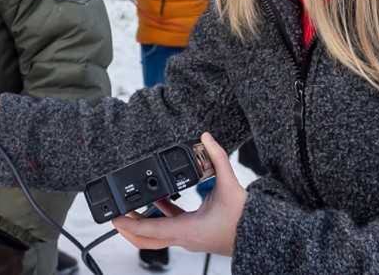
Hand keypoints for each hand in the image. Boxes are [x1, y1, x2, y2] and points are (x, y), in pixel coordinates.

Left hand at [110, 133, 245, 256]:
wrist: (262, 234)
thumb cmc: (247, 218)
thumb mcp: (230, 184)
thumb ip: (218, 158)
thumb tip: (207, 137)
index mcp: (189, 230)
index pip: (152, 231)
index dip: (131, 224)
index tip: (115, 218)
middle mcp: (186, 238)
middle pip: (149, 240)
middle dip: (129, 229)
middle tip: (116, 215)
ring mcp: (190, 238)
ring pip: (159, 234)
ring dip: (145, 220)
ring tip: (132, 203)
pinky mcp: (196, 234)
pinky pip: (172, 225)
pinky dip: (162, 214)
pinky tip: (161, 197)